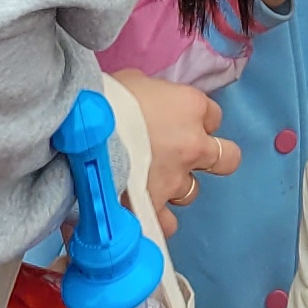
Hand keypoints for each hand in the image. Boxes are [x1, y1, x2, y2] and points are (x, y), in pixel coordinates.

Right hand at [118, 70, 237, 220]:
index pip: (213, 116)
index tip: (179, 124)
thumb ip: (155, 99)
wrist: (82, 136)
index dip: (197, 121)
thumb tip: (152, 109)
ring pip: (191, 192)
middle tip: (187, 159)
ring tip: (152, 186)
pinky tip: (142, 215)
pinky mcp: (153, 209)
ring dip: (176, 188)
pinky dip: (158, 221)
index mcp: (191, 108)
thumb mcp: (137, 83)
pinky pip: (167, 224)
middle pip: (226, 158)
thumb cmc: (106, 99)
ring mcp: (175, 180)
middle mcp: (193, 146)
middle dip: (212, 159)